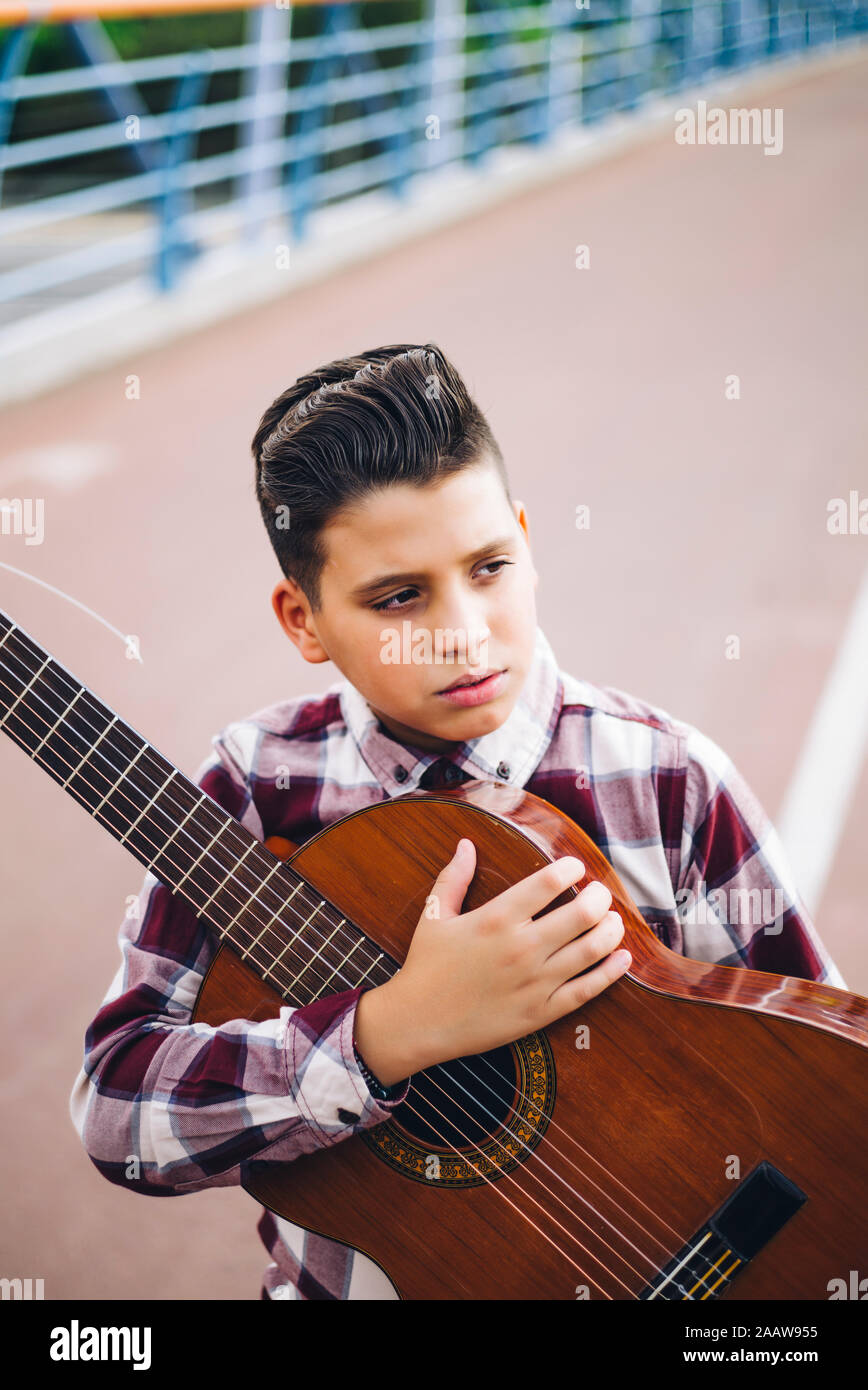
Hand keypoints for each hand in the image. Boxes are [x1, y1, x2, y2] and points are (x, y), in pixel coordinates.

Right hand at [354, 839, 630, 1085]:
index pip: (548, 882)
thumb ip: (454, 877)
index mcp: (496, 918)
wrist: (417, 1022)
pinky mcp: (541, 1012)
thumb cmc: (425, 966)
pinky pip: (587, 990)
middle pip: (581, 913)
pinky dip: (611, 972)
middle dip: (599, 897)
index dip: (570, 869)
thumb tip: (466, 844)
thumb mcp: (434, 915)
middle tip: (600, 893)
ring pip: (591, 950)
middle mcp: (521, 947)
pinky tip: (622, 958)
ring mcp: (535, 982)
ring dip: (611, 930)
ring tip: (613, 920)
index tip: (575, 867)